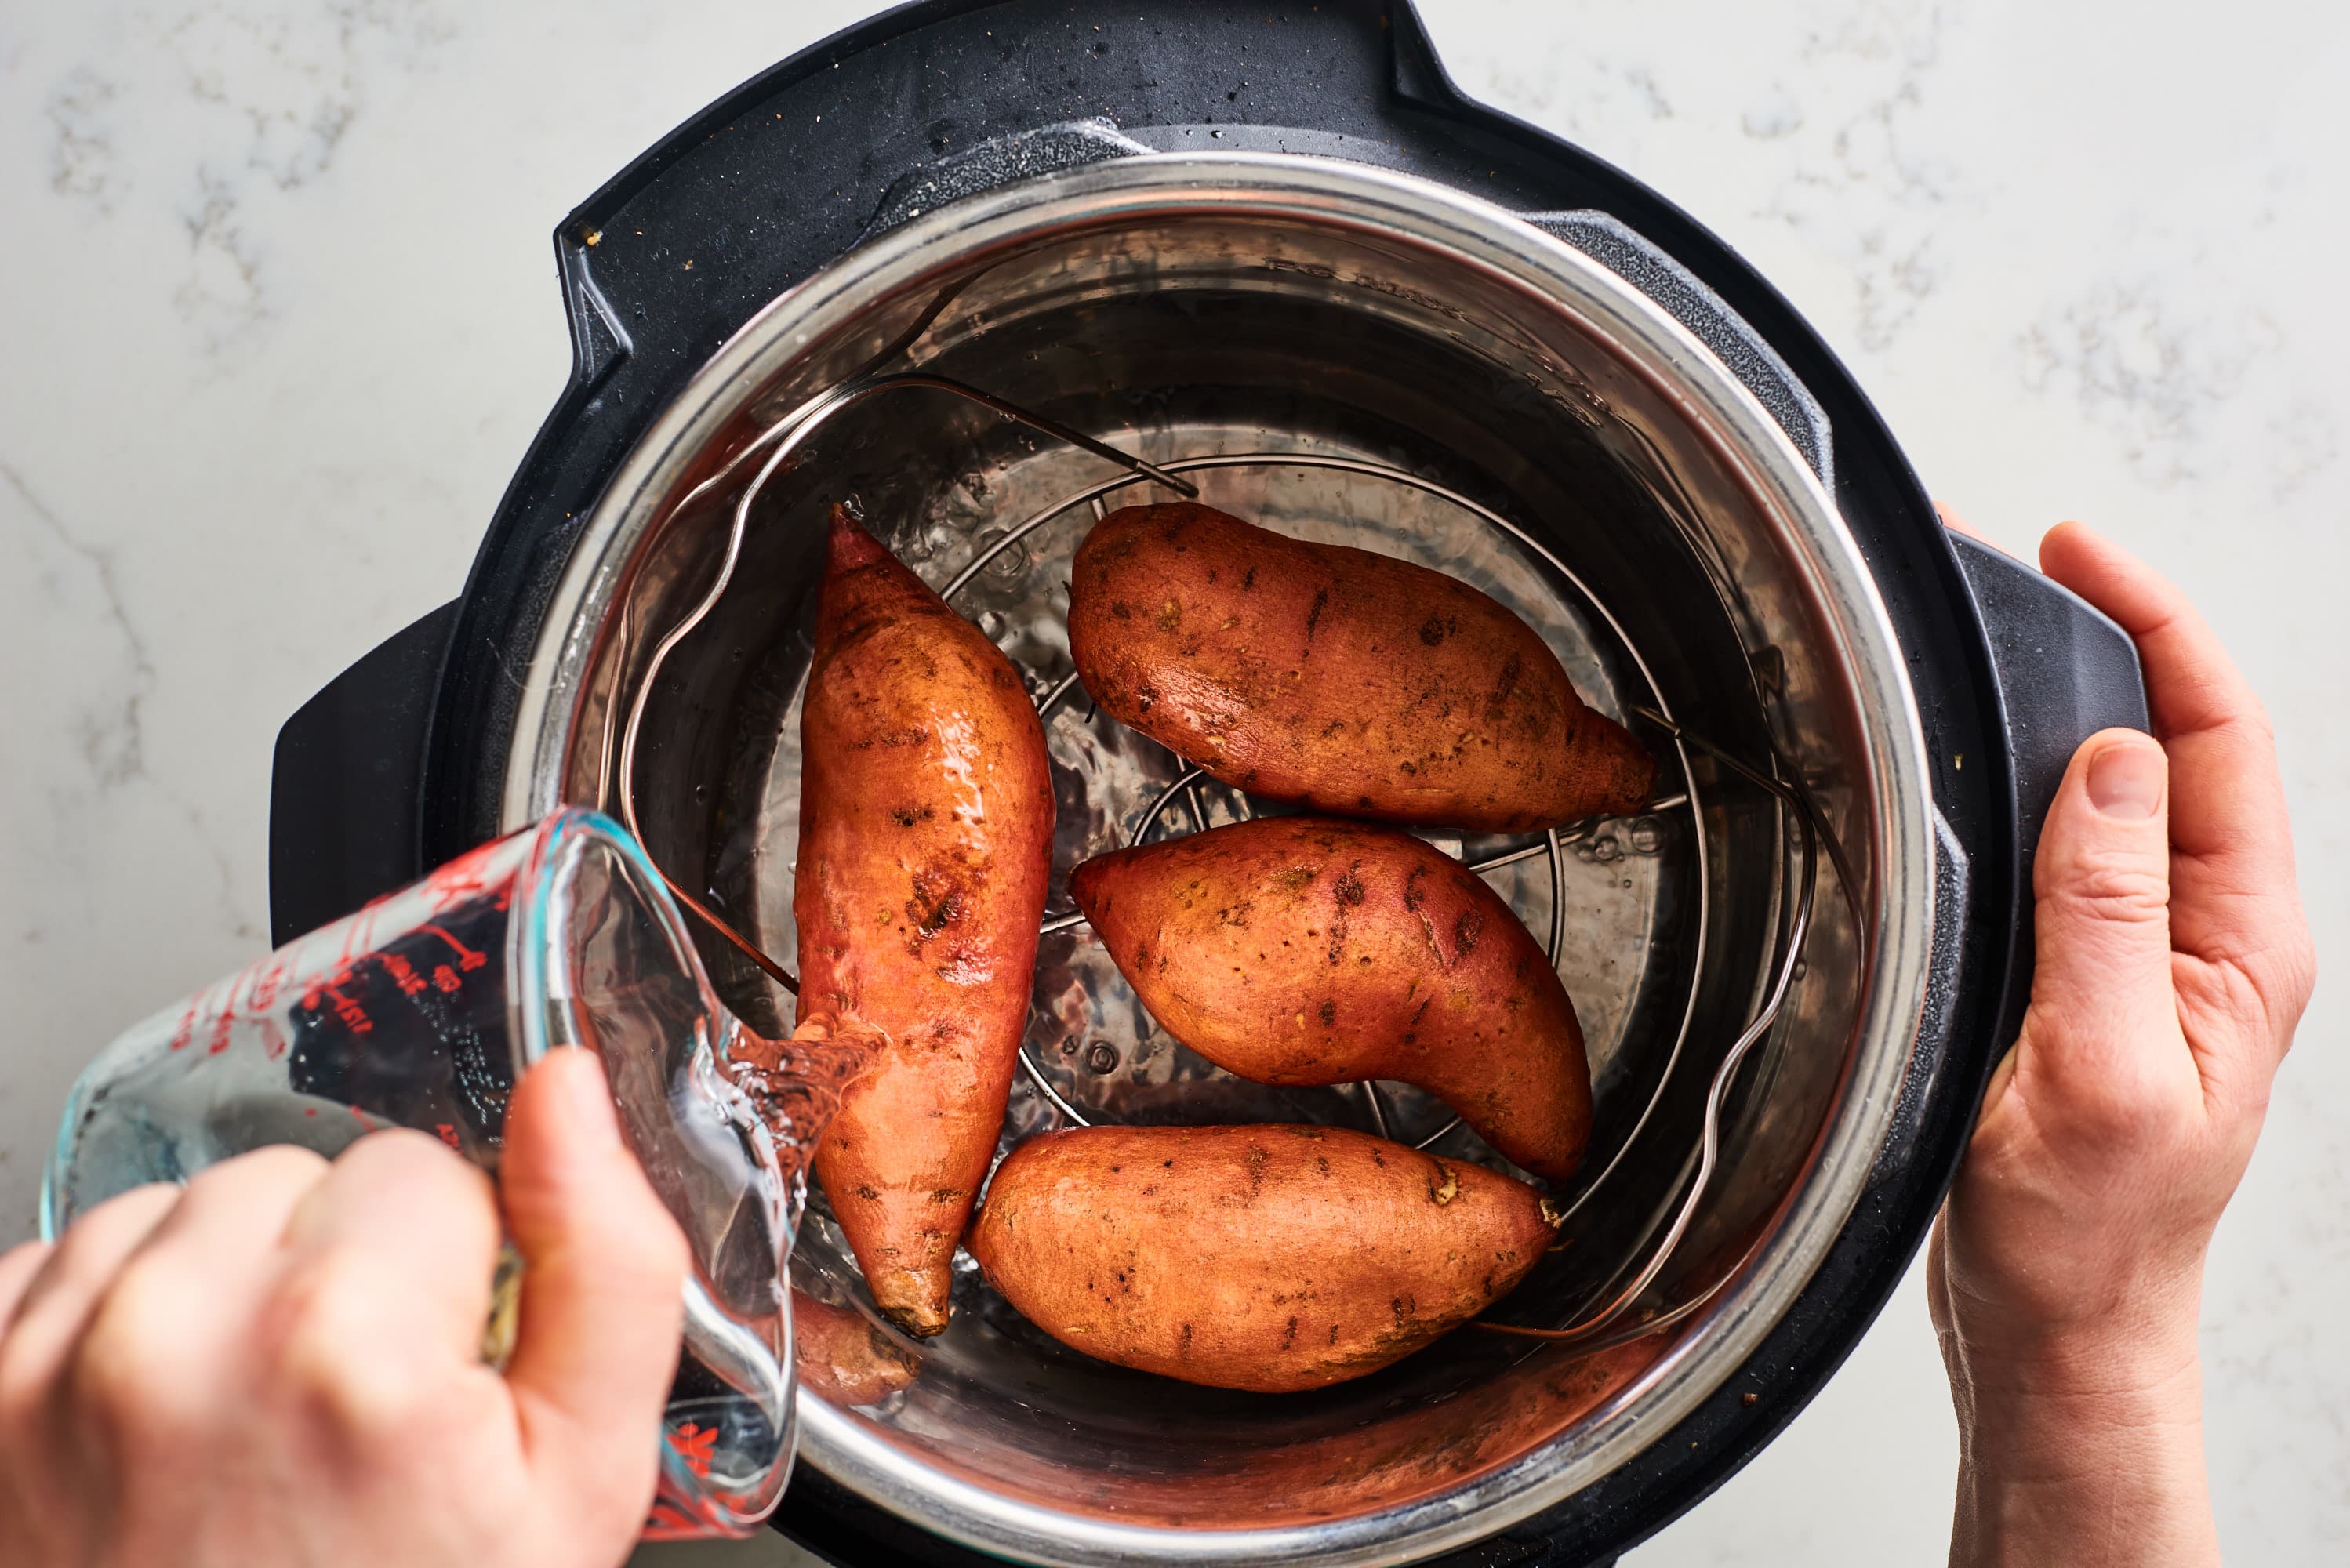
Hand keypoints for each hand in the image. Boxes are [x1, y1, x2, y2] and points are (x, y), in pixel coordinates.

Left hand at [0, 1049, 688, 1567]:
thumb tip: (566, 1088)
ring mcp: (46, 1365)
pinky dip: (114, 1326)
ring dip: (219, 1289)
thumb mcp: (580, 1484)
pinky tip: (158, 1430)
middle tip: (341, 1420)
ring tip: (247, 1427)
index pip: (426, 1170)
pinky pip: (63, 1266)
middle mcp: (175, 1331)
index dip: (449, 1277)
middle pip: (296, 1177)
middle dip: (332, 1269)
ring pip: (178, 1211)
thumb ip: (608, 1264)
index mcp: (347, 1342)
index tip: (430, 1387)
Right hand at [1928, 520, 2314, 1564]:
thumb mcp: (2096, 1076)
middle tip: (2020, 566)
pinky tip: (1979, 760)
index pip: (2216, 739)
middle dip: (2110, 635)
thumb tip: (2108, 763)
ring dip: (2062, 701)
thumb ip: (2108, 916)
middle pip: (2176, 741)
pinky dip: (2026, 778)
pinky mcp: (2091, 975)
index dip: (2154, 628)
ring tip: (1996, 634)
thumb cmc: (2087, 1239)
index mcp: (2242, 946)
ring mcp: (2150, 953)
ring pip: (2120, 787)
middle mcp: (2209, 935)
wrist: (2060, 1335)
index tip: (2077, 557)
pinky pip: (2072, 844)